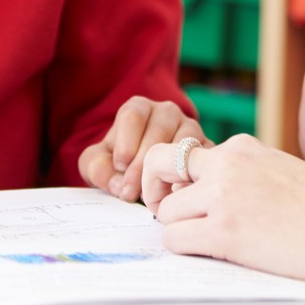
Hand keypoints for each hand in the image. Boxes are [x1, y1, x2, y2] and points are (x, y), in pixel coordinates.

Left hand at [78, 95, 206, 202]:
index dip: (125, 143)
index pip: (133, 115)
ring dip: (166, 173)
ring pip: (182, 145)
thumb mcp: (98, 163)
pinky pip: (202, 160)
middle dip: (142, 166)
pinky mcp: (207, 148)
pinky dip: (188, 179)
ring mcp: (191, 128)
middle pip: (158, 131)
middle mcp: (167, 112)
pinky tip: (173, 196)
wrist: (145, 172)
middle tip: (131, 192)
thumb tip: (120, 184)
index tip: (119, 167)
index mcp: (139, 107)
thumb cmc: (119, 163)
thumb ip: (97, 168)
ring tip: (151, 197)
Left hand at [142, 133, 304, 287]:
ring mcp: (224, 196)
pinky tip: (209, 254)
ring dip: (178, 230)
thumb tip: (207, 191)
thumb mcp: (279, 170)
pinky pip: (175, 240)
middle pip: (158, 165)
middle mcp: (227, 163)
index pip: (184, 153)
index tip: (181, 196)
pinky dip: (183, 249)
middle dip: (153, 190)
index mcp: (242, 146)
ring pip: (165, 211)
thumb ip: (244, 173)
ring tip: (205, 242)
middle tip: (166, 213)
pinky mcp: (225, 231)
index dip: (175, 177)